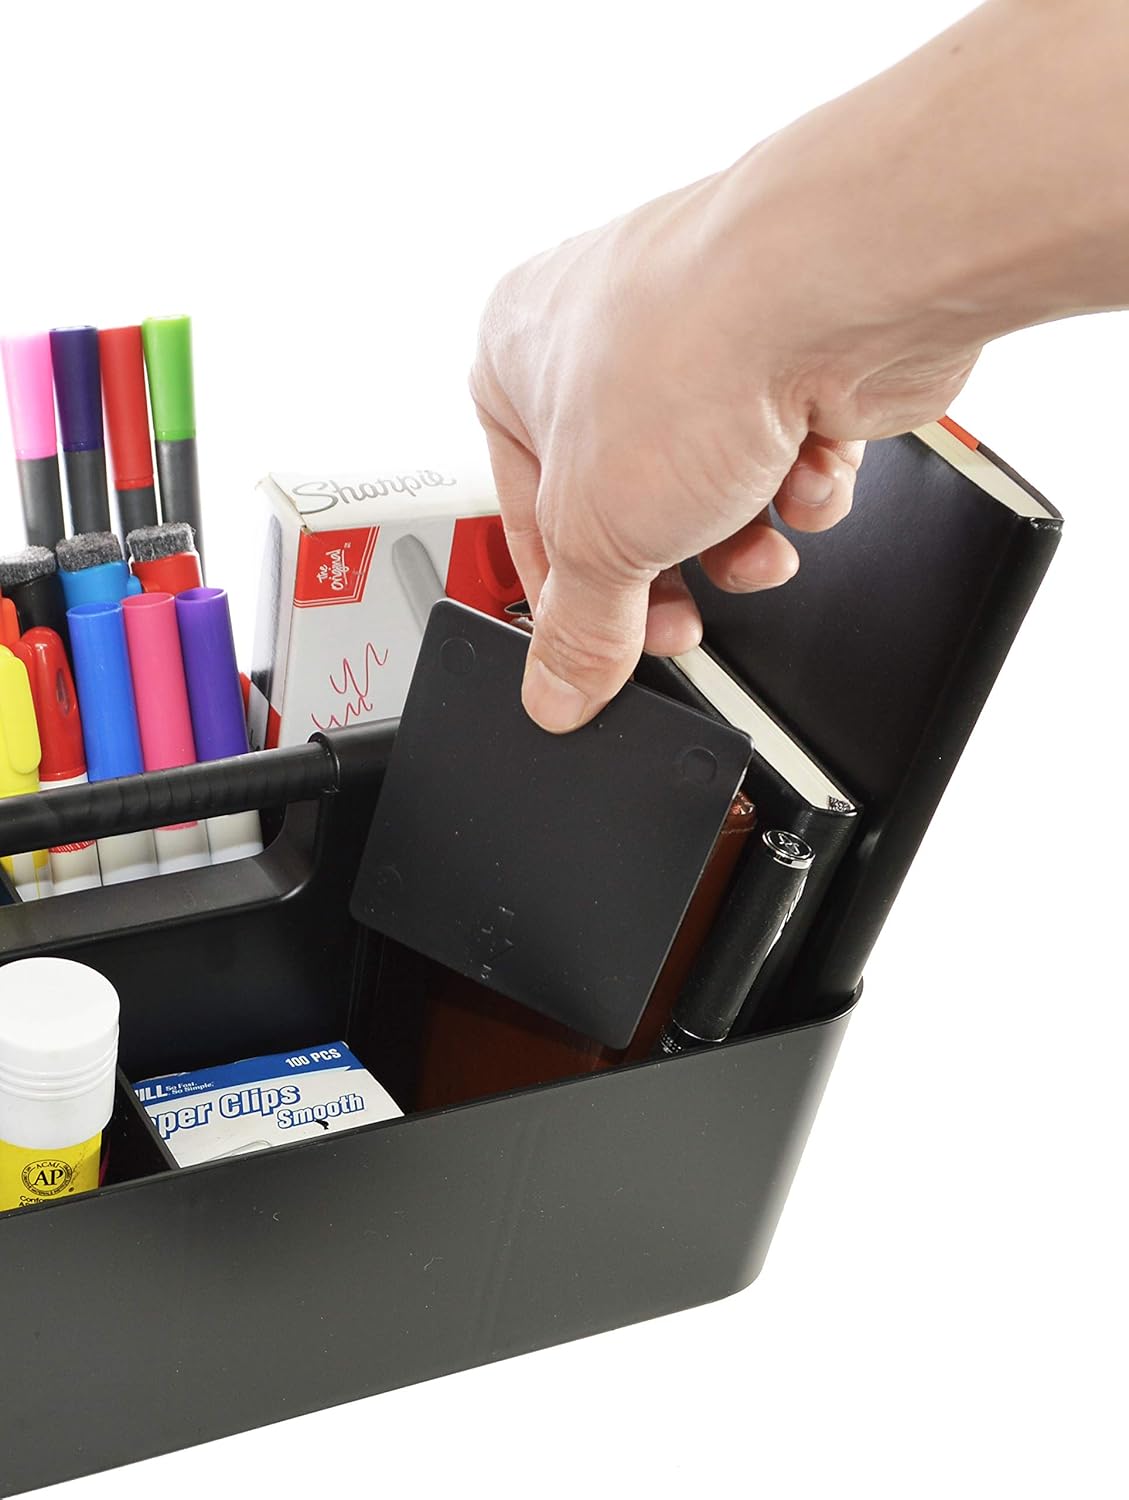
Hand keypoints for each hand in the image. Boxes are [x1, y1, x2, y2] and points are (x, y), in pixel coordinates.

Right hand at [470, 155, 978, 732]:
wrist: (836, 291)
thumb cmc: (691, 352)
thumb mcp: (597, 536)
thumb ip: (578, 629)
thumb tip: (557, 690)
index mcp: (517, 358)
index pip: (522, 511)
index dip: (565, 599)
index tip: (592, 658)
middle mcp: (608, 340)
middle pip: (623, 508)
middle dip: (665, 574)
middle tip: (678, 621)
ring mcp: (707, 342)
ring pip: (711, 489)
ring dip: (742, 538)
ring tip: (756, 547)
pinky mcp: (795, 359)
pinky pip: (787, 458)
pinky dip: (803, 484)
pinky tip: (805, 472)